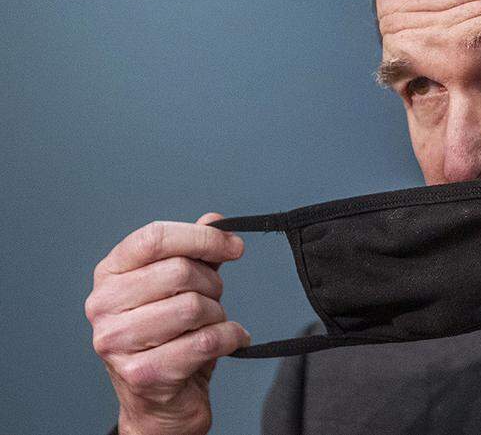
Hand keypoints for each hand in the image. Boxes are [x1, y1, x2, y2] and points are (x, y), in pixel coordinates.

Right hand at [85, 213, 249, 434]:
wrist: (162, 403)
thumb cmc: (171, 338)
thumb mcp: (180, 288)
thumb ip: (195, 252)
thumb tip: (215, 220)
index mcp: (109, 274)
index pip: (155, 237)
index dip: (202, 237)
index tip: (234, 246)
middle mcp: (103, 306)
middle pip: (180, 271)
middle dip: (212, 284)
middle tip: (214, 299)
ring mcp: (116, 342)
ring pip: (194, 307)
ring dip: (218, 314)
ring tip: (212, 324)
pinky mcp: (141, 373)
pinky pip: (207, 341)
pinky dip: (231, 337)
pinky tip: (231, 340)